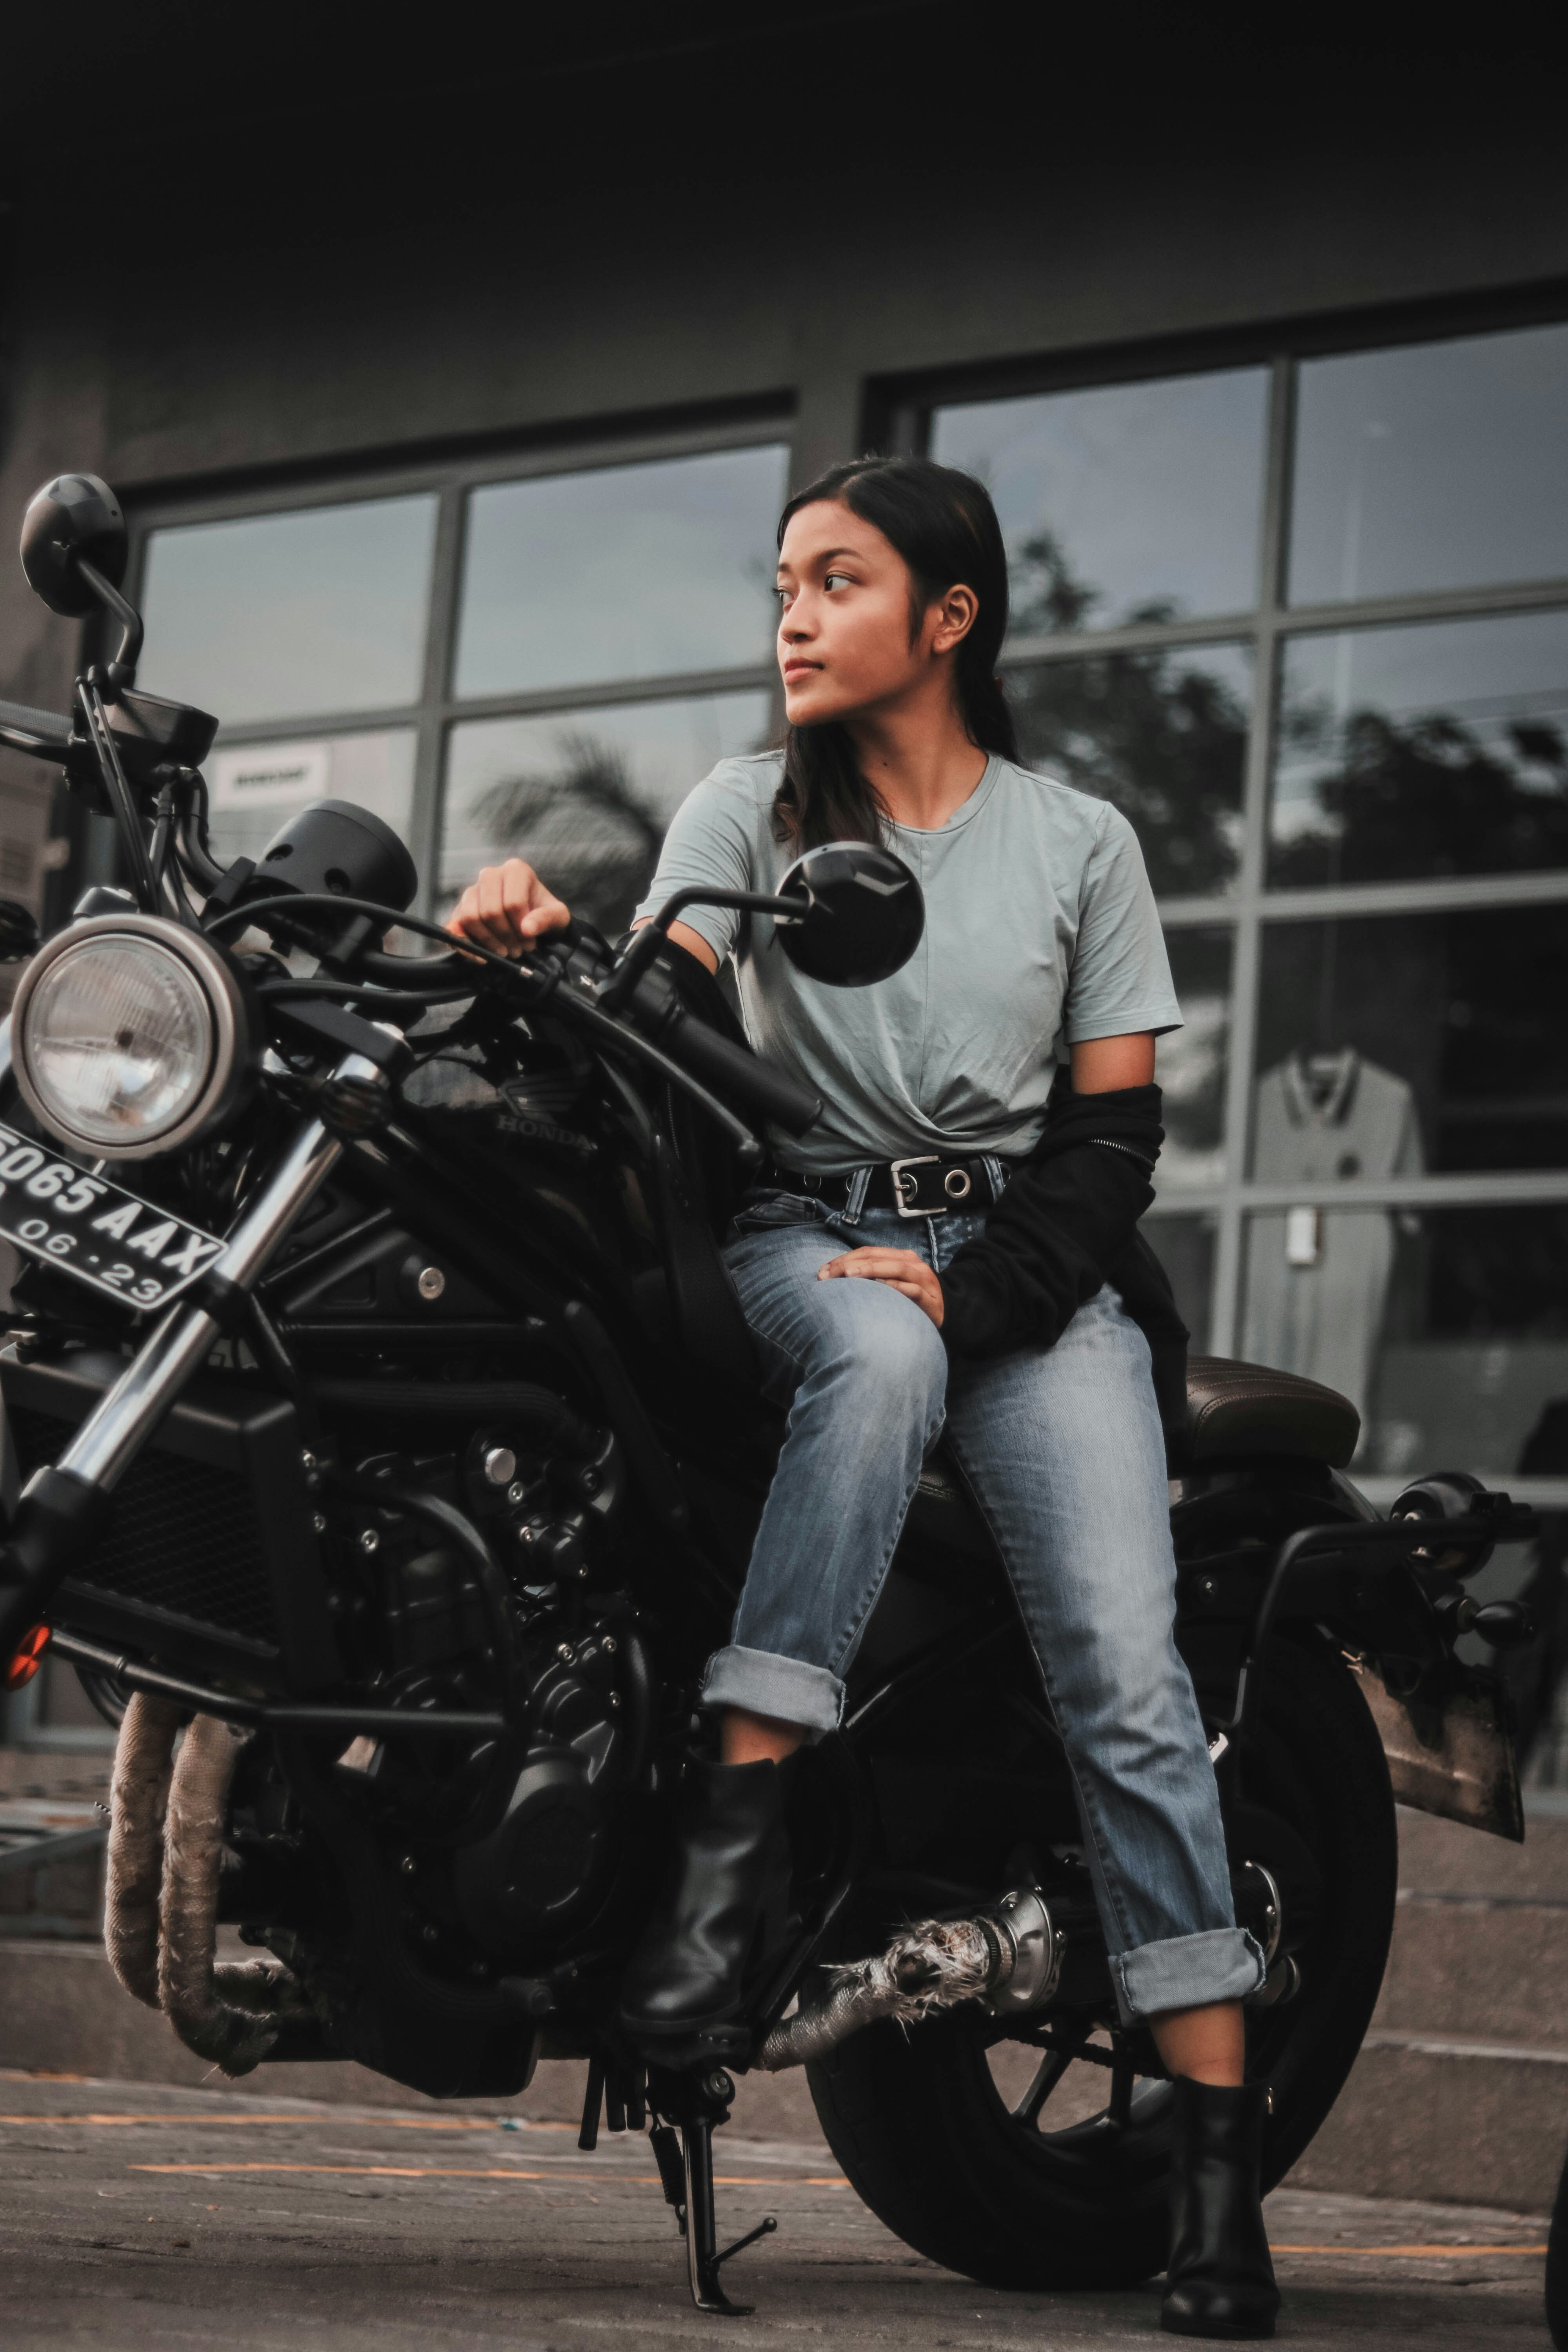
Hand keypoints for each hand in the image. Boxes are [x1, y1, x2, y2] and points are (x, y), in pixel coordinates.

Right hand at [448, 859, 570, 957]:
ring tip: (504, 951)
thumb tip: (527, 928)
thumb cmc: (544, 915)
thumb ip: (547, 919)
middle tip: (517, 951)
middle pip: (490, 911)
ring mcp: (472, 891)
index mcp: (515, 870)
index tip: (530, 943)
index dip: (521, 928)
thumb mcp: (558, 916)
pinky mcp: (459, 909)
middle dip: (504, 937)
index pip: (513, 902)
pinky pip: (455, 928)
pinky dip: (466, 946)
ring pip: (470, 917)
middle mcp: (490, 875)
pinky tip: (483, 957)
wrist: (530, 921)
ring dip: (488, 942)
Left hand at [818, 1246, 943, 1328]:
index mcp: (900, 1257)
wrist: (949, 1311)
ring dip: (870, 1269)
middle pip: (877, 1257)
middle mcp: (911, 1263)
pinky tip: (878, 1288)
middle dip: (850, 1263)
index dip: (844, 1259)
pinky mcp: (929, 1297)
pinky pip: (911, 1289)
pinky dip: (894, 1287)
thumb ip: (873, 1277)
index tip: (823, 1271)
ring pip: (895, 1268)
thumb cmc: (914, 1298)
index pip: (867, 1252)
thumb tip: (839, 1278)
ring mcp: (922, 1279)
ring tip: (848, 1274)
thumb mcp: (894, 1282)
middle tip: (828, 1275)